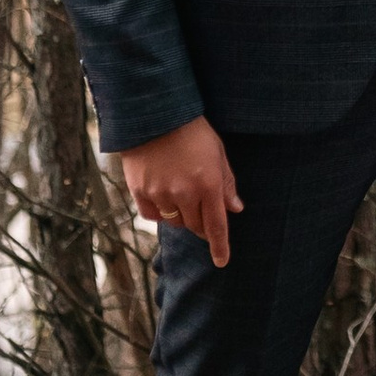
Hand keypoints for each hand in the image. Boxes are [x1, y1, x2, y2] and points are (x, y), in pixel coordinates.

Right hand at [120, 116, 242, 264]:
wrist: (154, 114)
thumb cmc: (192, 131)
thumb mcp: (217, 152)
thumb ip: (226, 182)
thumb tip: (235, 209)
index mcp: (208, 184)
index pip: (216, 226)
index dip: (220, 246)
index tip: (222, 261)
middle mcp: (184, 193)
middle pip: (195, 226)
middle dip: (201, 224)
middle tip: (201, 209)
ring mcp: (160, 194)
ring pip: (175, 222)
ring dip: (181, 216)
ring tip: (180, 193)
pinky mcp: (140, 191)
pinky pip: (152, 215)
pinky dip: (160, 212)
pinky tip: (162, 196)